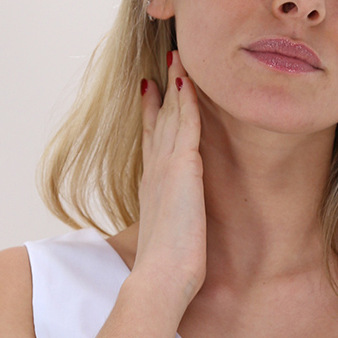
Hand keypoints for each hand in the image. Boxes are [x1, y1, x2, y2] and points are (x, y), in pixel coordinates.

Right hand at [136, 49, 206, 303]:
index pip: (151, 145)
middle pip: (157, 124)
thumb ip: (167, 231)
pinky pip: (186, 123)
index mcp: (152, 191)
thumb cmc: (165, 272)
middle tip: (161, 68)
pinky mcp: (182, 168)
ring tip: (177, 59)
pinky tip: (188, 80)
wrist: (160, 278)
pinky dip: (187, 99)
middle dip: (161, 95)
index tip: (149, 95)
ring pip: (172, 117)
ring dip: (175, 86)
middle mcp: (155, 174)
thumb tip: (168, 241)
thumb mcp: (165, 244)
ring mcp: (167, 168)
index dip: (150, 118)